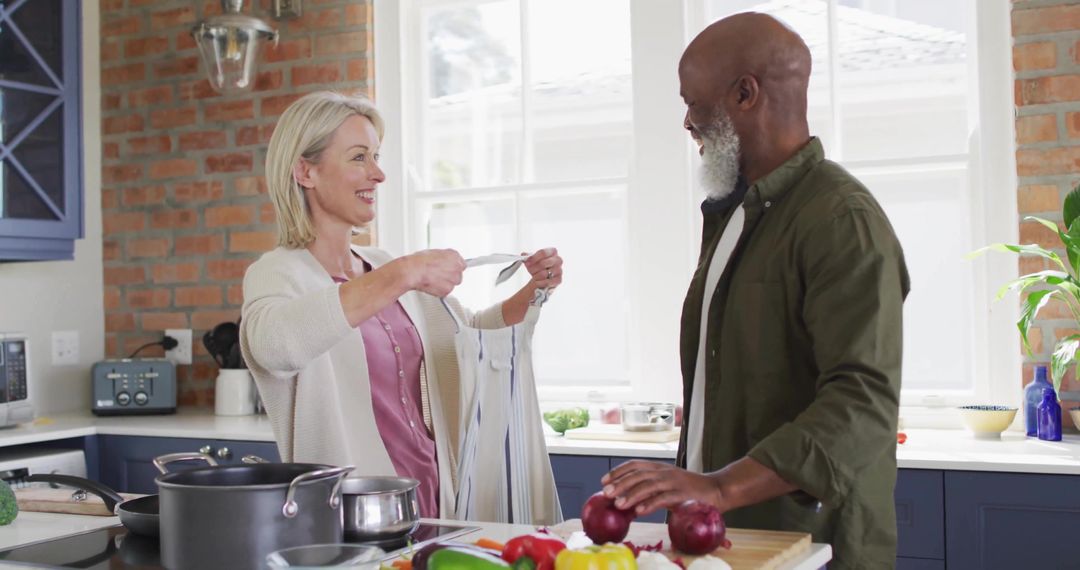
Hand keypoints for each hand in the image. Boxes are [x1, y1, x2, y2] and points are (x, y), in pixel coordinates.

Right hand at [402, 249, 464, 296]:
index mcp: (455, 256)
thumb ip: (444, 258)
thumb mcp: (434, 253)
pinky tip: (431, 285)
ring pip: (451, 284)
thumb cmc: (420, 261)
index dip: (452, 267)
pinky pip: (445, 292)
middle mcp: (457, 268)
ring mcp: (453, 280)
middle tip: (438, 275)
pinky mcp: (447, 290)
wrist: (414, 271)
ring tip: (433, 279)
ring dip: (444, 283)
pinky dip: (439, 290)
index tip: (448, 269)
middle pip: (457, 275)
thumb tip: (444, 261)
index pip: (461, 264)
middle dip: (449, 276)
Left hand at [523, 247, 562, 290]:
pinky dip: (540, 283)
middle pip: (543, 263)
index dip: (533, 258)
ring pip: (544, 273)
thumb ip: (528, 256)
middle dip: (533, 268)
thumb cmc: (538, 267)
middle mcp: (558, 260)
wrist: (541, 277)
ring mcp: (559, 270)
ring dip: (536, 276)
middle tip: (529, 270)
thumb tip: (524, 255)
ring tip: (534, 276)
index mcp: (552, 251)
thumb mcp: (532, 260)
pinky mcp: (559, 280)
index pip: (543, 252)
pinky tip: (537, 282)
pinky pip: (547, 282)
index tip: (527, 262)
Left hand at [601, 460, 723, 516]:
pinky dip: (650, 504)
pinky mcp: (683, 495)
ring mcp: (674, 482)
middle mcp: (665, 472)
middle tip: (607, 493)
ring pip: (649, 486)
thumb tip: (627, 502)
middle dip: (620, 483)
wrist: (717, 490)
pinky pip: (664, 498)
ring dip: (632, 495)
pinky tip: (639, 511)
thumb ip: (649, 491)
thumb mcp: (667, 485)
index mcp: (659, 467)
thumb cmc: (689, 491)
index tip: (604, 481)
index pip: (635, 465)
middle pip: (639, 475)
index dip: (618, 471)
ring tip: (619, 504)